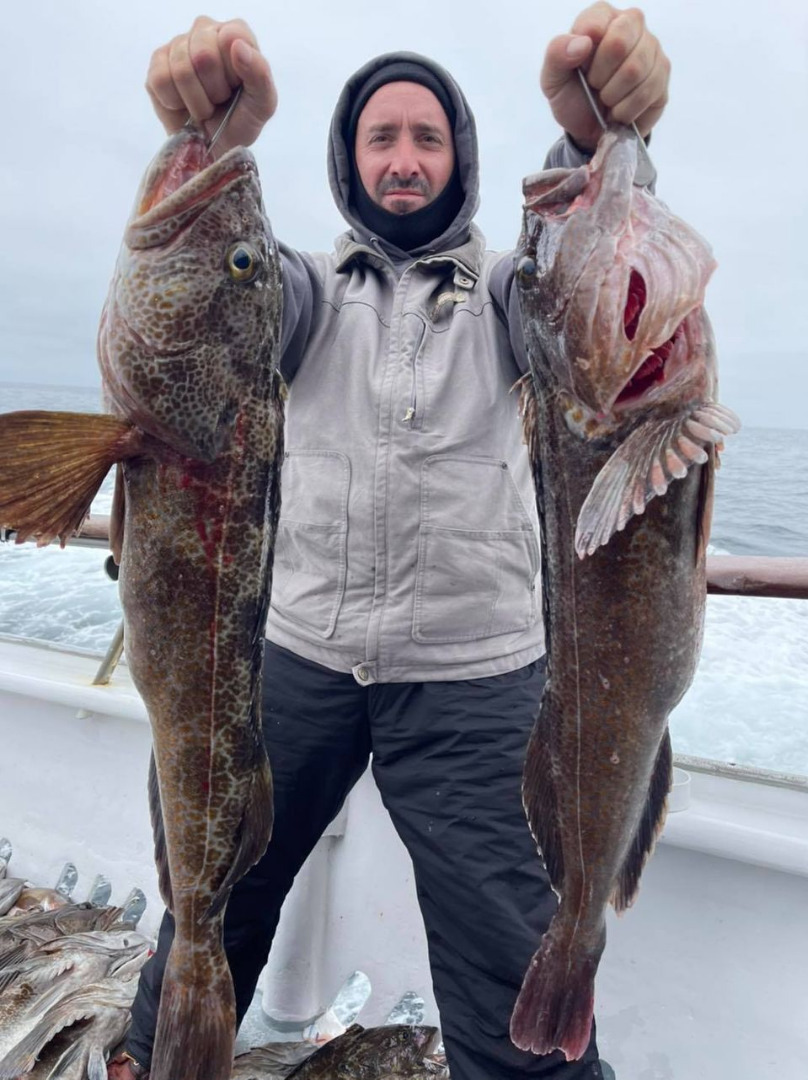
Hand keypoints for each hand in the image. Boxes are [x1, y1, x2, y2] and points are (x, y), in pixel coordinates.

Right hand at [146, 16, 277, 154]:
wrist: (216, 147)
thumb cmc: (241, 120)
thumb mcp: (263, 104)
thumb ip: (259, 74)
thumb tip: (238, 46)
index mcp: (235, 34)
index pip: (229, 37)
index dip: (232, 73)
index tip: (236, 88)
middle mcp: (205, 31)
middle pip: (202, 55)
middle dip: (214, 91)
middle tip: (219, 100)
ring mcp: (178, 45)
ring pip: (180, 70)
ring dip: (196, 101)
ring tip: (204, 106)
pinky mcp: (157, 64)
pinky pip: (160, 81)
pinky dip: (175, 104)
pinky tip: (184, 105)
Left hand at [540, 3, 669, 150]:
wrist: (591, 128)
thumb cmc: (573, 96)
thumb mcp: (553, 79)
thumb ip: (556, 55)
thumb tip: (582, 43)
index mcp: (601, 17)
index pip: (598, 20)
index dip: (587, 53)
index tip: (582, 70)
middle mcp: (631, 24)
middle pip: (620, 42)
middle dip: (600, 76)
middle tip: (595, 86)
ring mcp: (651, 48)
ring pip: (635, 70)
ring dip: (613, 95)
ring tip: (607, 99)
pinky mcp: (662, 74)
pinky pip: (648, 91)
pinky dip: (626, 110)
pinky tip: (620, 110)